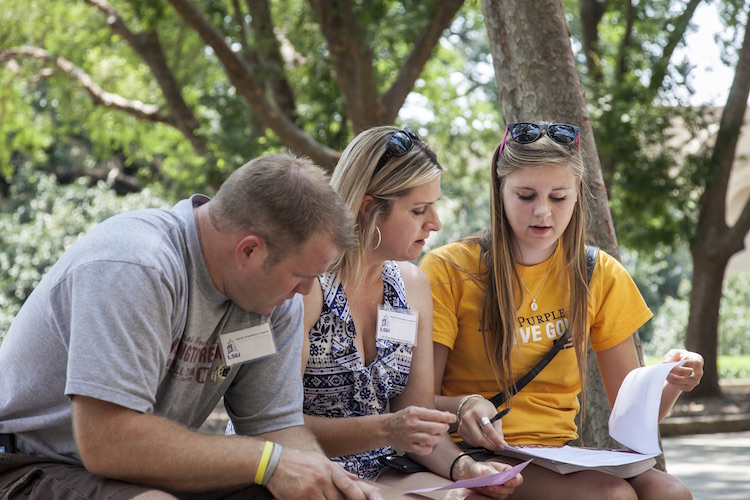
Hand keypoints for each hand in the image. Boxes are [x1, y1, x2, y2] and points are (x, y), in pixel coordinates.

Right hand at [267, 449, 383, 499]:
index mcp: (329, 469)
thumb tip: (356, 479)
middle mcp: (322, 479)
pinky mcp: (300, 498)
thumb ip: (339, 471)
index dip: (358, 496)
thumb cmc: (298, 461)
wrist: (274, 462)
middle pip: (339, 499)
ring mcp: (311, 490)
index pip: (349, 485)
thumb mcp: (320, 461)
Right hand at [385, 406, 452, 454]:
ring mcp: (409, 436)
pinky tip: (429, 444)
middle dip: (443, 428)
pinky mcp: (408, 446)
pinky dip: (429, 448)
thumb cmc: (404, 418)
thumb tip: (447, 415)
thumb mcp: (415, 410)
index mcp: (414, 413)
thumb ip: (430, 413)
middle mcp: (411, 424)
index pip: (433, 415)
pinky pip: (423, 450)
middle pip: (433, 428)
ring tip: (437, 435)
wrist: (387, 428)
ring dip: (437, 438)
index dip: (445, 417)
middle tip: (445, 427)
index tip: (453, 418)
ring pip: (429, 439)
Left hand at [453, 456, 522, 498]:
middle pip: (510, 489)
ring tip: (483, 486)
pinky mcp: (495, 494)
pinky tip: (482, 489)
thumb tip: (502, 480)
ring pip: (503, 495)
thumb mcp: (486, 469)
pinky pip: (495, 497)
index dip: (514, 482)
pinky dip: (489, 494)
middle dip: (499, 489)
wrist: (469, 473)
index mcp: (507, 471)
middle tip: (490, 486)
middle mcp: (506, 480)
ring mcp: (501, 488)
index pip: (518, 478)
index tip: (506, 483)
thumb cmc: (479, 468)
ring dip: (493, 492)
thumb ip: (495, 474)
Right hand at [456, 397, 507, 449]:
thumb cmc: (485, 410)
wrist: (471, 405)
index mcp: (478, 412)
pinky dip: (478, 443)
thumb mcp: (495, 415)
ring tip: (490, 439)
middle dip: (491, 445)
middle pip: (480, 438)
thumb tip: (501, 444)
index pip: (488, 429)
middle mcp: (468, 418)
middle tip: (499, 447)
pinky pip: (471, 442)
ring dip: (485, 444)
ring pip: (475, 442)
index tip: (503, 446)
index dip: (496, 439)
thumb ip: (498, 430)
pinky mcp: (460, 431)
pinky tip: (481, 436)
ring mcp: (462, 425)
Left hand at [663, 348, 703, 391]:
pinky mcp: (689, 387)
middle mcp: (699, 372)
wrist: (681, 366)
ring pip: (680, 380)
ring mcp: (695, 381)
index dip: (680, 363)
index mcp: (698, 360)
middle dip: (672, 369)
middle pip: (684, 372)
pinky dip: (671, 382)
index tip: (671, 362)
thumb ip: (670, 356)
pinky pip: (679, 386)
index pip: (691, 363)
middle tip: (664, 368)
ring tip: (665, 372)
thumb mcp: (675, 353)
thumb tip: (666, 363)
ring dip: (670, 376)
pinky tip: (669, 377)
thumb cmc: (679, 357)